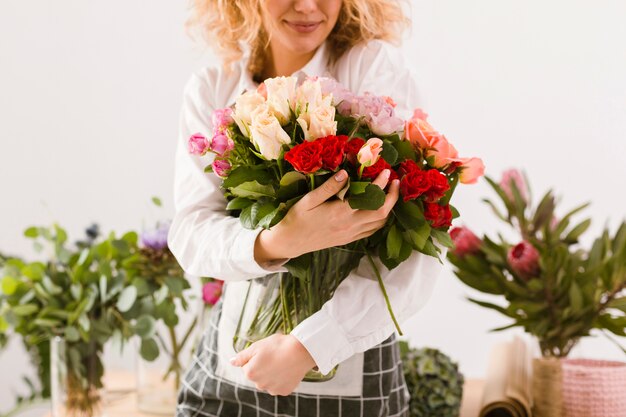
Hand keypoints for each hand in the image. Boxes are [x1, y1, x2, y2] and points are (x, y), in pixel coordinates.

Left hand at [230, 334, 315, 395]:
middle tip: (273, 356)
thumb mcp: (257, 346)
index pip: (247, 367)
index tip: (265, 352)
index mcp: (250, 373)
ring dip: (271, 374)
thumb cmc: (278, 346)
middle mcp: (259, 384)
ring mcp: (272, 389)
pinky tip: (287, 369)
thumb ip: (242, 356)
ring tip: (281, 362)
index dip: (255, 358)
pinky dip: (282, 379)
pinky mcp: (284, 391)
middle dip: (262, 367)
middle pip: (257, 375)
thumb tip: (231, 362)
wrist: (301, 351)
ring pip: (268, 381)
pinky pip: (279, 385)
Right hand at [255, 169, 399, 261]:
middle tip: (395, 181)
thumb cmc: (297, 218)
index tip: (386, 171)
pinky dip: (380, 219)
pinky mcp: (349, 240)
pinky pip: (371, 231)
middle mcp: (349, 225)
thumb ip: (329, 187)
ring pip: (379, 223)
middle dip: (393, 196)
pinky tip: (378, 209)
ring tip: (389, 193)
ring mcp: (351, 234)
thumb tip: (346, 173)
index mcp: (340, 213)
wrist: (290, 242)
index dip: (381, 184)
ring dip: (389, 208)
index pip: (369, 198)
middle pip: (382, 213)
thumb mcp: (309, 199)